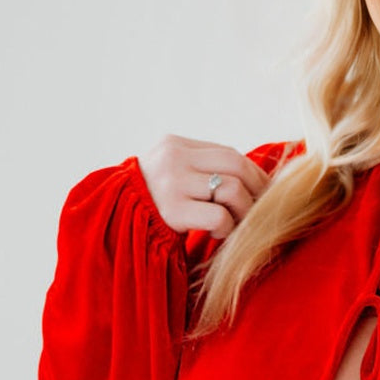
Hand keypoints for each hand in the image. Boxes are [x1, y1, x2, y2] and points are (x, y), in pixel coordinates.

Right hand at [137, 135, 271, 239]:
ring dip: (242, 212)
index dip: (254, 175)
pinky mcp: (172, 210)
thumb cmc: (153, 206)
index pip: (229, 153)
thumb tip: (257, 178)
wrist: (115, 225)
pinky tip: (215, 234)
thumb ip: (202, 168)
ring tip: (231, 225)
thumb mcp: (173, 174)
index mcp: (175, 145)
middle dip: (256, 191)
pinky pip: (219, 215)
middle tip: (257, 212)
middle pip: (236, 166)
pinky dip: (227, 228)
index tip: (264, 194)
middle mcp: (173, 158)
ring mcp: (171, 182)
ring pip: (231, 189)